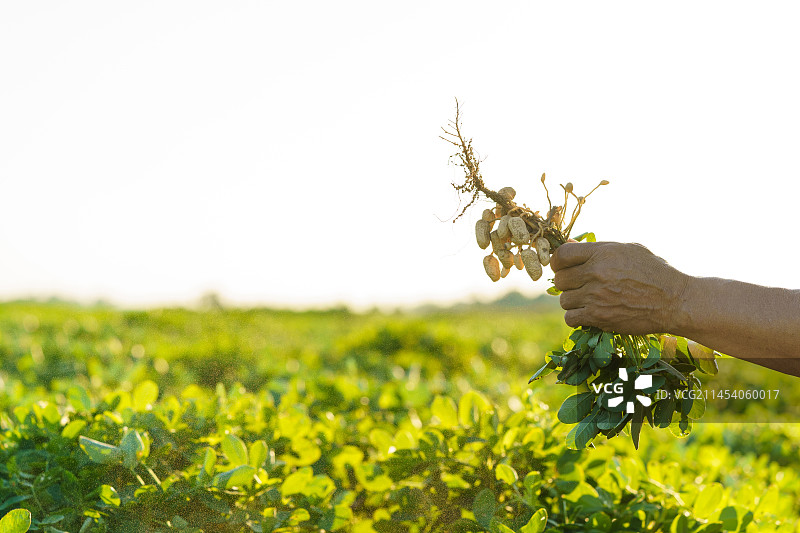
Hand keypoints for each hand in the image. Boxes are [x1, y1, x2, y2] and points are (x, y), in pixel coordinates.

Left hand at [550, 242, 688, 333]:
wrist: (674, 301)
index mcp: (602, 253)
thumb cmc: (654, 272)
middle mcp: (596, 273)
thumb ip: (597, 248)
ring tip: (588, 299)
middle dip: (567, 282)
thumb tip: (568, 245)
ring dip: (573, 300)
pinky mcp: (599, 317)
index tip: (561, 266)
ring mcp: (596, 296)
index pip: (562, 255)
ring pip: (564, 300)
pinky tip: (588, 312)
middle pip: (560, 279)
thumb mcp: (628, 250)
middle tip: (579, 284)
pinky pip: (570, 318)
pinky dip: (576, 317)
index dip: (557, 261)